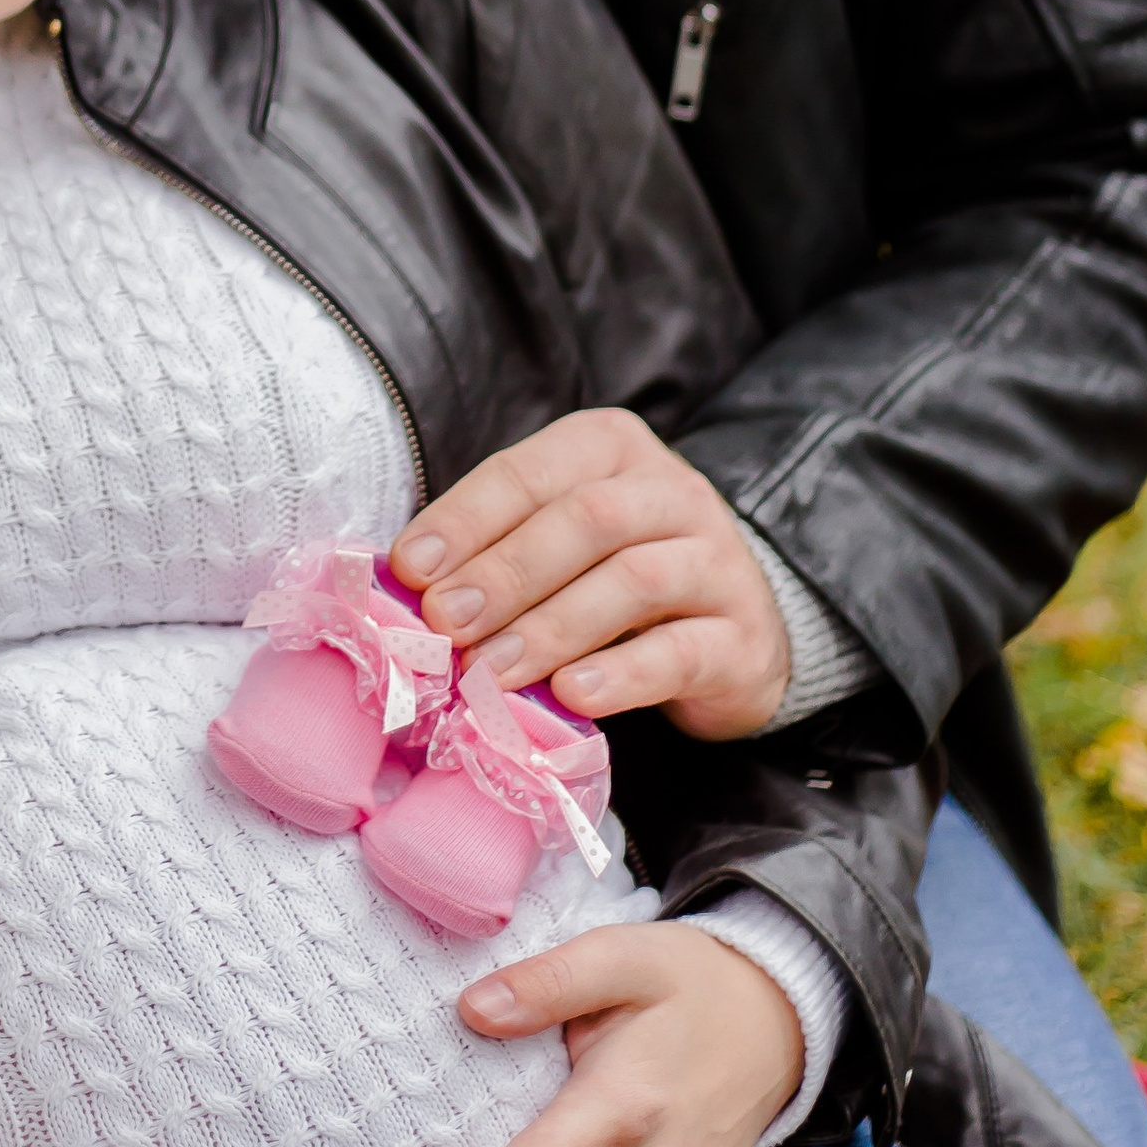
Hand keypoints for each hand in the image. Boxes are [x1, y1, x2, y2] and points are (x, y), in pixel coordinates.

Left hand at [387, 410, 789, 738]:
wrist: (732, 634)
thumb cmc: (613, 578)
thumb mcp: (554, 546)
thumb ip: (491, 551)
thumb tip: (404, 585)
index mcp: (610, 449)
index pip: (530, 473)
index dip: (466, 520)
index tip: (411, 570)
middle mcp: (672, 491)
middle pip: (585, 520)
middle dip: (504, 573)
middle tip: (445, 624)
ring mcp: (717, 561)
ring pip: (634, 579)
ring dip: (551, 627)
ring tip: (492, 671)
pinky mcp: (742, 637)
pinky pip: (681, 651)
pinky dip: (622, 674)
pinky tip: (573, 696)